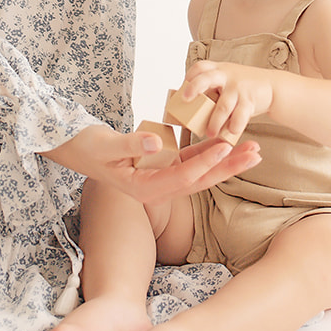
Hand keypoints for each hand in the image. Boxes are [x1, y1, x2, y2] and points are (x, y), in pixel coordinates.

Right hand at [45, 124, 260, 206]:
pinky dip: (209, 153)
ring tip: (253, 151)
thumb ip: (132, 143)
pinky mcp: (162, 166)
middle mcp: (156, 189)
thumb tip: (158, 141)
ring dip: (226, 162)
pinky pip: (190, 161)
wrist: (74, 148)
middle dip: (229, 167)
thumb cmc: (87, 146)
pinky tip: (229, 144)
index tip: (226, 145)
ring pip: (200, 173)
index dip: (206, 161)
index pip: (183, 176)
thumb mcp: (106, 144)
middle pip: (200, 180)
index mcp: (144, 188)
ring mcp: (160, 179)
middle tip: (256, 154)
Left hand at [175, 59, 276, 144]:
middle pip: (207, 78)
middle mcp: (227, 76)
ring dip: (214, 122)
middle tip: (185, 100)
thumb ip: (211, 89)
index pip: (200, 67)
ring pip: (223, 106)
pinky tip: (231, 133)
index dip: (190, 76)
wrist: (272, 87)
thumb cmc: (242, 87)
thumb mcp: (226, 81)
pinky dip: (234, 126)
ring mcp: (238, 88)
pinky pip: (240, 116)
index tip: (182, 91)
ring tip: (209, 133)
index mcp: (218, 70)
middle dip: (194, 88)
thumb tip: (186, 107)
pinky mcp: (250, 100)